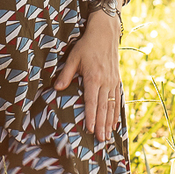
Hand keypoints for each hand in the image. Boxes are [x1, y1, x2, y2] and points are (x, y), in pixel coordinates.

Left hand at [55, 10, 122, 142]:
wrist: (106, 33)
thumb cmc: (87, 44)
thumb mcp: (74, 57)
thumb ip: (66, 74)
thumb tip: (57, 88)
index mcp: (93, 77)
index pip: (92, 101)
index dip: (91, 116)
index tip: (90, 129)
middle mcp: (105, 81)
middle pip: (103, 107)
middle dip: (101, 125)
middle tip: (100, 140)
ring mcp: (113, 81)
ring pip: (111, 106)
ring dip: (109, 122)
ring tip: (107, 137)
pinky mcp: (116, 80)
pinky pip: (117, 100)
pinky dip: (116, 113)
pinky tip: (115, 123)